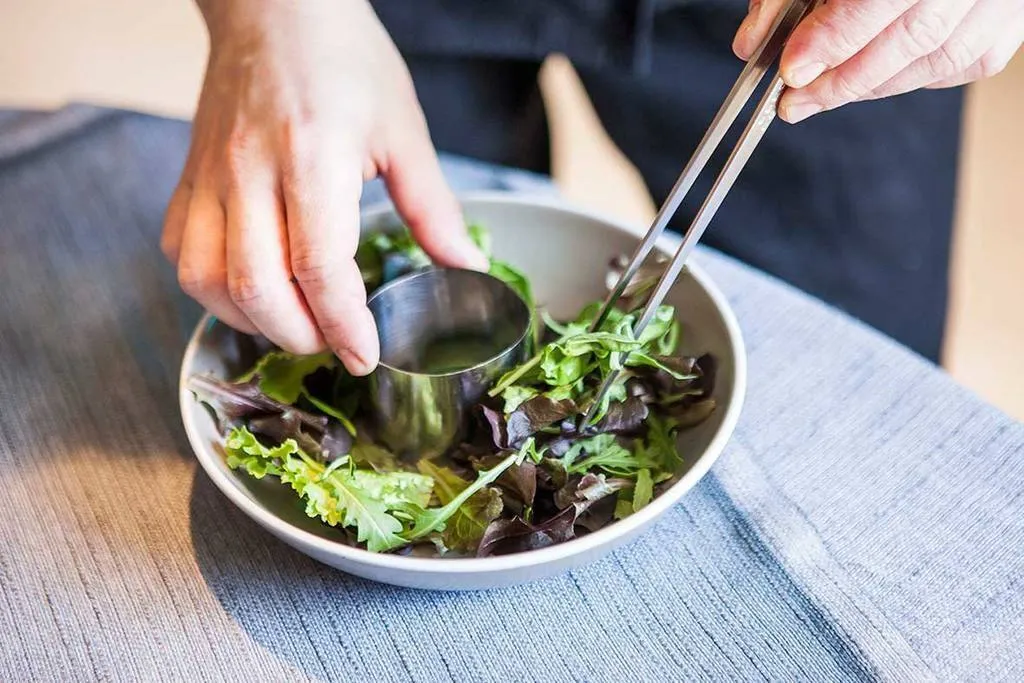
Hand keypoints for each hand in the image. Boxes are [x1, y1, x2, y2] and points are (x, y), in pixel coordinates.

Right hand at [162, 0, 486, 374]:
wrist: (275, 6)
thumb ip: (433, 208)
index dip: (344, 325)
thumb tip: (467, 265)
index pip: (320, 267)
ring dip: (249, 320)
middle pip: (257, 287)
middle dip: (300, 335)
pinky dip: (209, 287)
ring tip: (292, 322)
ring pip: (205, 279)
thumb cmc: (345, 59)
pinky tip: (248, 287)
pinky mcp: (189, 176)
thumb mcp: (404, 129)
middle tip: (334, 344)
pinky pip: (180, 250)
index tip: (365, 355)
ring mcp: (211, 174)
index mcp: (314, 157)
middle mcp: (251, 170)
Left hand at [733, 0, 1023, 122]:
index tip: (793, 70)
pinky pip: (959, 66)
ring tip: (820, 97)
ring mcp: (999, 1)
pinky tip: (871, 79)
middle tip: (794, 102)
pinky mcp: (1005, 28)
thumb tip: (751, 42)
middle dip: (844, 79)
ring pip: (938, 59)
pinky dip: (908, 79)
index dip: (835, 39)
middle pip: (914, 37)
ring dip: (871, 87)